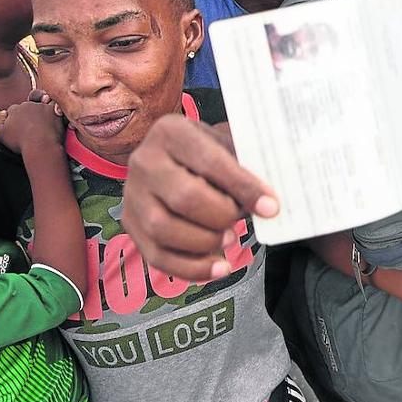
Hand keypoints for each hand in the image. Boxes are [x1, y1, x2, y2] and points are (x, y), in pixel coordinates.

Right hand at [0, 92, 65, 155]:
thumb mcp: (0, 133)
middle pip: (27, 107)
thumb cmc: (20, 142)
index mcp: (15, 109)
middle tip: (30, 129)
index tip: (19, 129)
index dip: (15, 119)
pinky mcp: (55, 111)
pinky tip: (52, 122)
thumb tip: (2, 113)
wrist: (41, 146)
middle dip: (27, 115)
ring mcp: (43, 107)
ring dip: (40, 114)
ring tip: (41, 127)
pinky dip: (54, 113)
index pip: (14, 110)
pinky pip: (55, 108)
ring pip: (40, 107)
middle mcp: (28, 105)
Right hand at [122, 116, 278, 280]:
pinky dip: (192, 269)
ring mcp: (132, 195)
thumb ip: (245, 165)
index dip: (243, 187)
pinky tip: (220, 268)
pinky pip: (157, 257)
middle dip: (222, 216)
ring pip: (165, 230)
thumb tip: (269, 200)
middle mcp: (144, 161)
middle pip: (184, 198)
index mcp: (171, 132)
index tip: (270, 207)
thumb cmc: (208, 152)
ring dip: (206, 242)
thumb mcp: (225, 143)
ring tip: (229, 237)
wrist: (175, 157)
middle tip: (240, 218)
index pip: (210, 162)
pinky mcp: (131, 225)